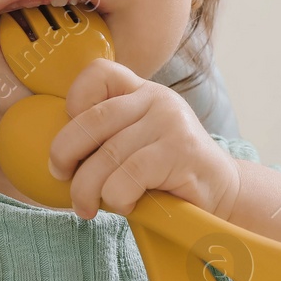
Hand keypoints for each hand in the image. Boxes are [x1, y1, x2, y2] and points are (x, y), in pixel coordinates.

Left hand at [47, 58, 240, 220]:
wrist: (225, 196)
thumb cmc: (169, 176)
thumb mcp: (138, 145)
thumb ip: (108, 137)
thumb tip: (55, 155)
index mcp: (143, 92)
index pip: (99, 72)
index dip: (74, 100)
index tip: (75, 138)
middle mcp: (157, 100)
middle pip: (91, 120)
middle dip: (65, 154)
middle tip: (62, 178)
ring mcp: (170, 123)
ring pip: (106, 156)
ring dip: (87, 190)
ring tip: (88, 207)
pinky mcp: (179, 152)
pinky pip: (126, 178)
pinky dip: (117, 199)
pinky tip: (128, 206)